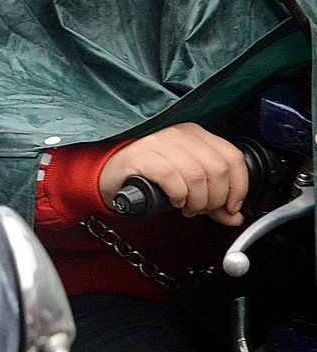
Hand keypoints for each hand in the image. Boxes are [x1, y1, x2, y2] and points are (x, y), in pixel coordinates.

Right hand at [96, 123, 248, 224]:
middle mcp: (181, 134)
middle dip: (215, 199)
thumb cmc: (152, 177)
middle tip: (203, 210)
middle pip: (217, 169)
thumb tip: (234, 217)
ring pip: (197, 175)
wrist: (113, 175)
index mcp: (197, 135)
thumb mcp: (189, 185)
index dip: (238, 187)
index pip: (233, 158)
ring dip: (197, 201)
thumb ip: (214, 200)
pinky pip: (172, 178)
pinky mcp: (143, 155)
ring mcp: (160, 142)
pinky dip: (178, 195)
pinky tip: (174, 201)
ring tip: (188, 208)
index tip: (231, 206)